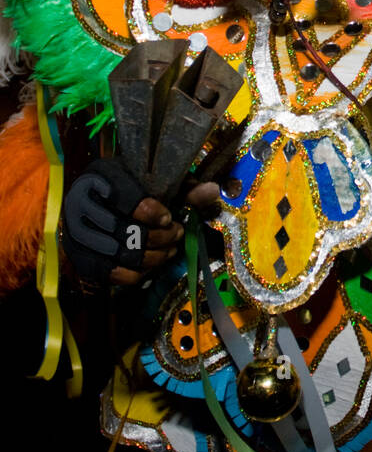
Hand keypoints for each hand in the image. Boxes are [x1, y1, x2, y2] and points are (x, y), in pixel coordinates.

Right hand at [61, 159, 219, 287]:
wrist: (94, 207)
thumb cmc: (133, 190)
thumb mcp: (158, 182)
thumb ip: (184, 189)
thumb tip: (213, 190)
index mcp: (101, 176)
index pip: (124, 198)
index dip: (151, 212)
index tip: (169, 218)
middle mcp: (80, 204)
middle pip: (126, 232)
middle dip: (160, 238)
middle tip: (176, 234)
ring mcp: (77, 234)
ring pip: (123, 256)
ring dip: (154, 257)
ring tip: (169, 249)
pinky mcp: (81, 259)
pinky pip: (115, 275)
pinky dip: (139, 273)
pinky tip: (150, 263)